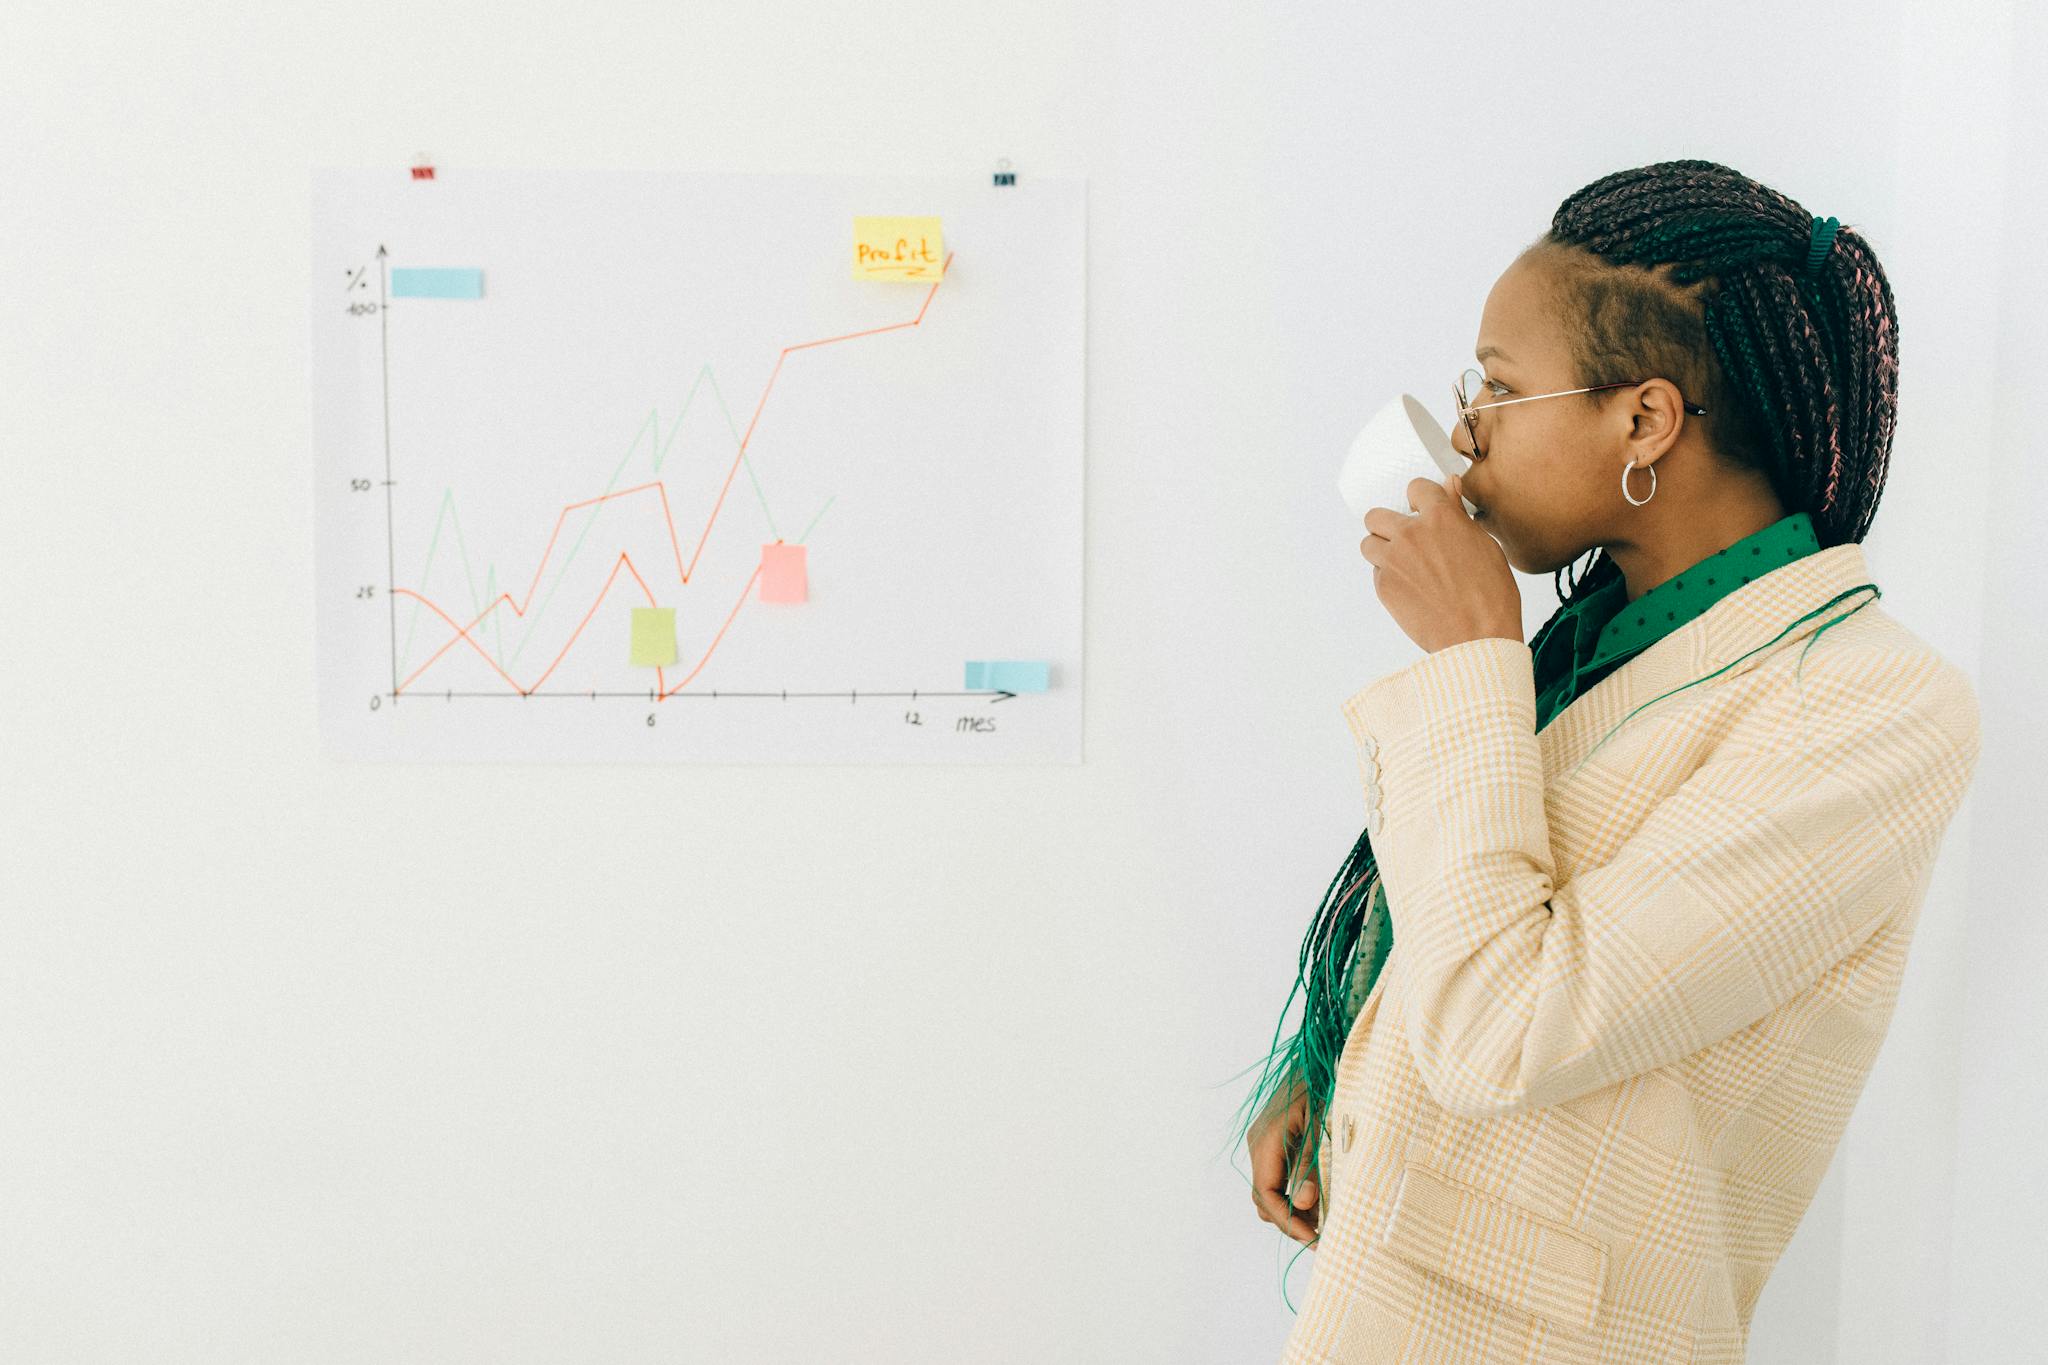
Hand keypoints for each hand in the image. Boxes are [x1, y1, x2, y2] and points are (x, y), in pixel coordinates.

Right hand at [1248, 1071, 1320, 1245]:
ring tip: (1324, 1218)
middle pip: (1264, 1198)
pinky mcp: (1275, 1140)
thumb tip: (1304, 1204)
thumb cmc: (1325, 1087)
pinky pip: (1277, 1176)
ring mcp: (1264, 1142)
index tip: (1314, 1239)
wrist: (1322, 1057)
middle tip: (1323, 1235)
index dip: (1288, 1221)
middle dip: (1290, 1219)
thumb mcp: (1322, 1128)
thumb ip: (1310, 1166)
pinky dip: (1293, 1192)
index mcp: (1266, 1141)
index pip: (1266, 1196)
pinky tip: (1318, 1195)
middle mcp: (1259, 1143)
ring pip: (1269, 1190)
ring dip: (1292, 1207)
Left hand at [1359, 474, 1521, 652]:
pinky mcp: (1384, 587)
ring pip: (1368, 543)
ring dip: (1382, 550)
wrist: (1477, 638)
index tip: (1422, 509)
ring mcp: (1393, 561)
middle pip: (1376, 516)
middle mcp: (1411, 534)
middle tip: (1404, 539)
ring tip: (1403, 565)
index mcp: (1441, 518)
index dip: (1420, 499)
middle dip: (1388, 524)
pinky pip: (1376, 573)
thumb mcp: (1485, 546)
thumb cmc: (1491, 595)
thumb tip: (1450, 485)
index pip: (1415, 487)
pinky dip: (1388, 577)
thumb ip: (1459, 515)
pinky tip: (1410, 588)